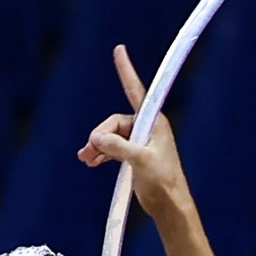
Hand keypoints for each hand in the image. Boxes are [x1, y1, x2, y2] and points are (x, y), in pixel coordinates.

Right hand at [79, 45, 187, 214]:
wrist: (170, 205)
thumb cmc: (163, 182)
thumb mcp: (139, 161)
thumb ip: (118, 147)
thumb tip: (96, 138)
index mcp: (154, 122)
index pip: (135, 90)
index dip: (126, 70)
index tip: (119, 50)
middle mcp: (147, 127)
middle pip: (114, 121)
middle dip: (100, 135)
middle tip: (89, 152)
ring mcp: (140, 141)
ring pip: (111, 135)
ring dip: (97, 145)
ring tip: (86, 159)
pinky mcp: (135, 154)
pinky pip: (112, 146)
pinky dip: (101, 152)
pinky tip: (91, 162)